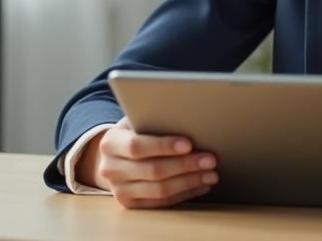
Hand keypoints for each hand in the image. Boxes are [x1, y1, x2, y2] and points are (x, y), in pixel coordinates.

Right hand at [76, 116, 219, 208]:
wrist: (115, 156)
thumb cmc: (134, 132)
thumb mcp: (137, 121)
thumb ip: (154, 119)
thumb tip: (189, 118)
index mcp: (110, 143)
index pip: (137, 146)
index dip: (164, 146)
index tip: (189, 144)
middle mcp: (110, 169)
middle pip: (152, 170)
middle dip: (185, 165)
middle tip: (210, 159)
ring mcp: (118, 190)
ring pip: (159, 190)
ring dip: (189, 182)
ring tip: (211, 174)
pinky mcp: (130, 204)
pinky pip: (161, 203)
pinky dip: (185, 194)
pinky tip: (201, 185)